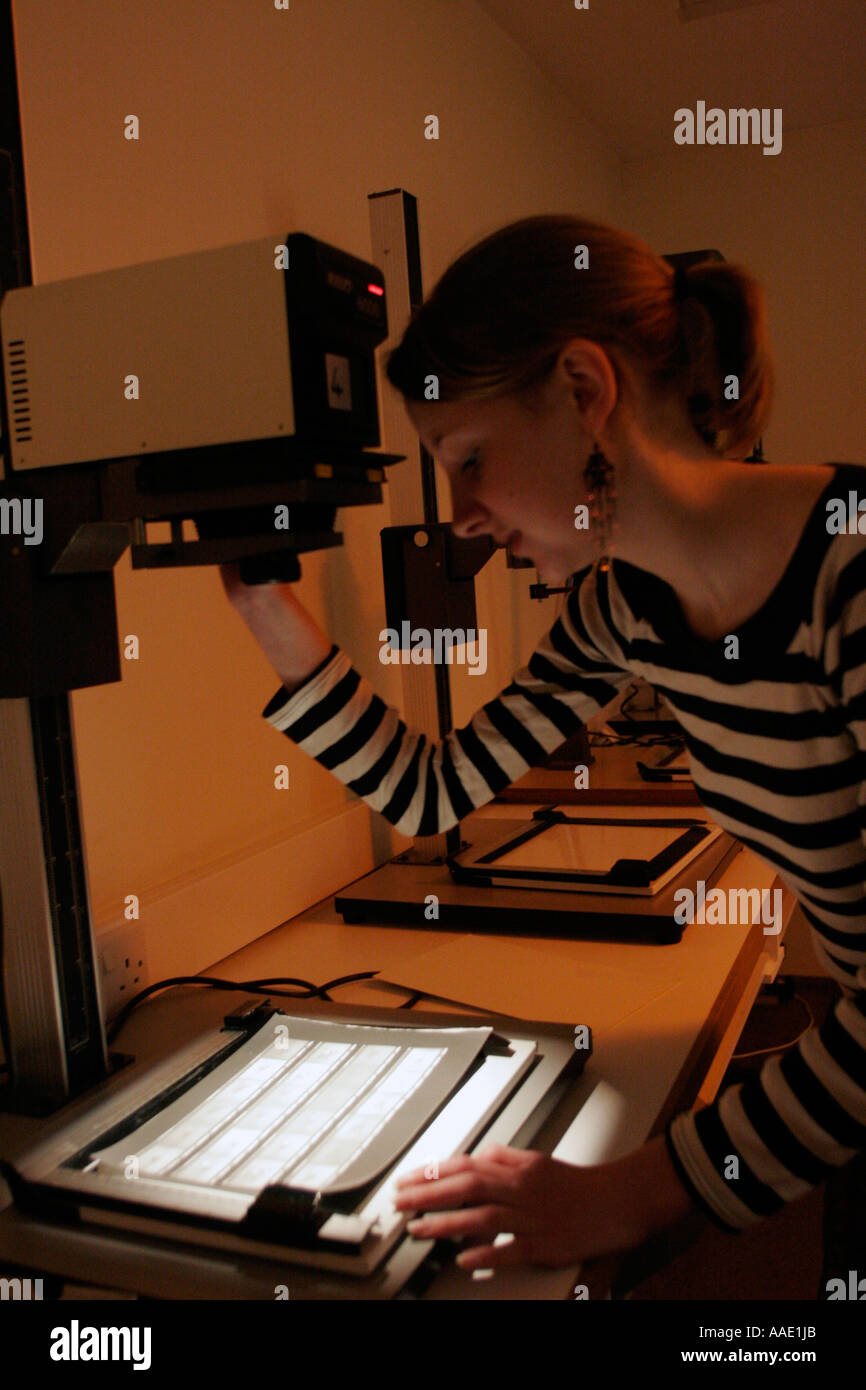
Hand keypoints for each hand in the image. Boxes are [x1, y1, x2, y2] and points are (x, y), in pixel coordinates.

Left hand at [393, 1135, 699, 1271]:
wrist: (618, 1201)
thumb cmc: (578, 1184)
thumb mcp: (538, 1160)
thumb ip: (506, 1157)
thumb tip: (478, 1154)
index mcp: (517, 1168)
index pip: (465, 1166)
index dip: (432, 1173)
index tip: (407, 1181)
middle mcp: (521, 1189)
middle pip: (466, 1187)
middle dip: (428, 1194)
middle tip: (400, 1202)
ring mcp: (532, 1217)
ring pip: (482, 1216)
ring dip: (446, 1223)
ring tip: (418, 1229)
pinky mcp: (546, 1244)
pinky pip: (511, 1249)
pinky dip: (486, 1253)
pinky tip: (464, 1259)